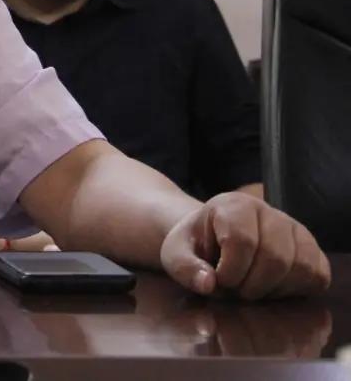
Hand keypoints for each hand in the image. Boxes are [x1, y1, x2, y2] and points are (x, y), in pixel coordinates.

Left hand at [160, 192, 330, 298]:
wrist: (213, 239)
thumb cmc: (196, 246)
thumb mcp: (176, 254)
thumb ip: (185, 268)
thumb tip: (208, 284)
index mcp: (233, 204)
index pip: (242, 241)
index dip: (230, 272)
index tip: (218, 280)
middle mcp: (268, 211)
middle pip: (275, 258)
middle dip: (251, 285)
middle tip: (235, 289)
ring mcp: (294, 228)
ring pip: (300, 267)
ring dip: (274, 290)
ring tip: (252, 287)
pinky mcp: (312, 248)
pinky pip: (318, 275)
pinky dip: (297, 290)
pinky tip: (273, 287)